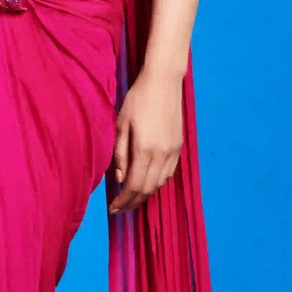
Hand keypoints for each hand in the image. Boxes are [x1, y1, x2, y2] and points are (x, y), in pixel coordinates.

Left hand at [109, 69, 183, 213]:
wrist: (164, 82)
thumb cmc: (137, 100)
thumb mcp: (121, 125)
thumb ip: (120, 154)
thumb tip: (119, 179)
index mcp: (144, 150)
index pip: (134, 186)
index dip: (123, 201)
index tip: (112, 209)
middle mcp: (162, 155)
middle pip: (148, 189)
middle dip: (133, 203)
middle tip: (120, 209)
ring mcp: (173, 152)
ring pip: (160, 184)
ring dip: (145, 195)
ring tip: (131, 199)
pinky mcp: (179, 147)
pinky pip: (168, 173)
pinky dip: (156, 183)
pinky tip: (147, 183)